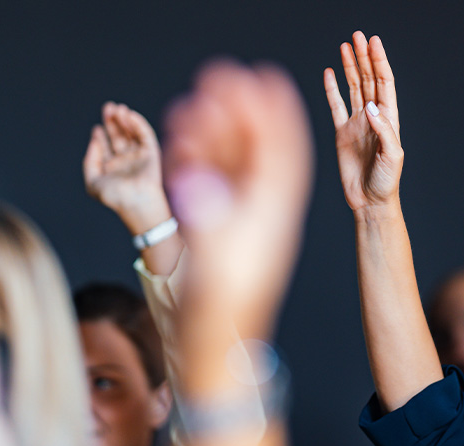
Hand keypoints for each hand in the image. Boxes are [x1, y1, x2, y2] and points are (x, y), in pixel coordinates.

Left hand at [83, 102, 171, 233]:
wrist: (135, 202)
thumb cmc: (114, 196)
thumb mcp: (93, 182)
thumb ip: (89, 162)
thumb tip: (94, 142)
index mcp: (112, 169)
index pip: (106, 147)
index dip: (101, 136)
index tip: (96, 129)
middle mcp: (125, 161)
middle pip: (118, 137)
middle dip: (113, 122)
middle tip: (108, 107)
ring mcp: (139, 157)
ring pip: (131, 133)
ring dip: (125, 120)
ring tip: (118, 108)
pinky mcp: (151, 153)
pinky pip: (145, 135)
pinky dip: (138, 123)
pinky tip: (129, 115)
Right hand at [163, 60, 313, 337]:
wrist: (214, 350)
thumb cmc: (221, 313)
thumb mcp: (216, 266)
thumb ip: (208, 220)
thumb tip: (196, 182)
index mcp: (273, 218)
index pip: (281, 155)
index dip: (275, 114)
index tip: (266, 78)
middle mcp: (261, 214)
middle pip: (255, 151)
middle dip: (238, 112)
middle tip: (219, 77)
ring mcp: (239, 221)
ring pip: (231, 166)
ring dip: (214, 133)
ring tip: (193, 104)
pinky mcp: (219, 231)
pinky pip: (212, 186)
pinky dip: (199, 161)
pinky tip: (182, 144)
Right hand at [324, 31, 402, 212]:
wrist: (370, 202)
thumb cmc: (387, 183)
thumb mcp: (393, 156)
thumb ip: (383, 130)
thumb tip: (369, 106)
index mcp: (388, 119)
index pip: (384, 83)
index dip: (379, 61)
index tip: (373, 42)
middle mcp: (372, 117)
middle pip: (368, 80)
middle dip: (364, 57)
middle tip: (357, 36)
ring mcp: (356, 124)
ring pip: (352, 88)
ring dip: (350, 67)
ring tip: (345, 46)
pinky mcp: (341, 133)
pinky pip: (335, 106)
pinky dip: (332, 89)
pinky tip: (329, 73)